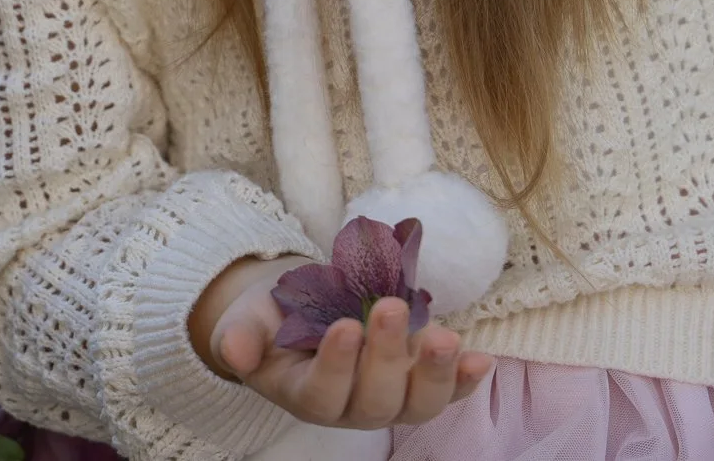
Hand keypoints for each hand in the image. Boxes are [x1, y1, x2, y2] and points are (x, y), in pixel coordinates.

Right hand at [189, 255, 493, 430]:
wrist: (303, 312)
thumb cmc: (273, 321)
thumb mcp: (247, 321)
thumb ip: (242, 336)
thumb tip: (232, 346)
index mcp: (306, 394)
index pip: (323, 394)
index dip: (337, 365)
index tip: (345, 325)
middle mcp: (352, 404)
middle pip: (375, 399)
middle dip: (386, 356)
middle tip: (389, 308)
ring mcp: (391, 393)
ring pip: (417, 404)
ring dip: (434, 374)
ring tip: (444, 338)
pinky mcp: (418, 376)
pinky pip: (446, 390)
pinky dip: (465, 379)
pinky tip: (481, 360)